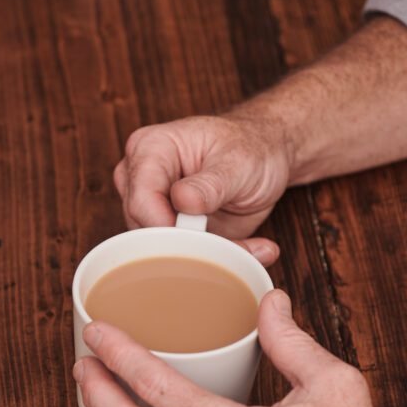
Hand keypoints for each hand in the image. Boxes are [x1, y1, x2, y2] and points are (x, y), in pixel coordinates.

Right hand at [115, 115, 291, 265]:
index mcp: (150, 148)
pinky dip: (209, 259)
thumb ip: (210, 184)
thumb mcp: (238, 162)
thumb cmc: (250, 148)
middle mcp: (140, 177)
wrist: (266, 158)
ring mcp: (150, 205)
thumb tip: (182, 201)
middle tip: (230, 245)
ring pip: (157, 248)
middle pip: (143, 228)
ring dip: (202, 254)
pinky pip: (175, 256)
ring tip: (241, 245)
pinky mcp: (165, 228)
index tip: (200, 236)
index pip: (140, 199)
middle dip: (186, 244)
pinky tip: (240, 249)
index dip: (166, 225)